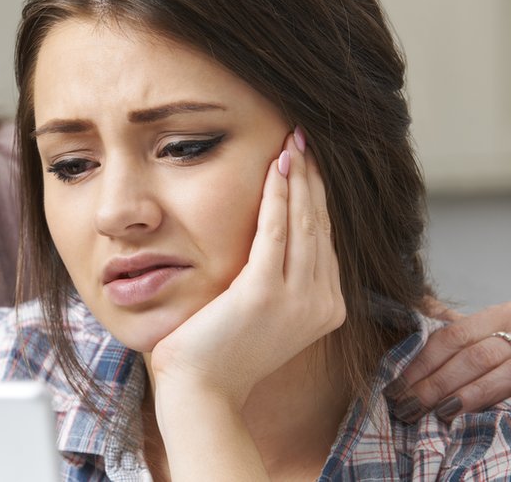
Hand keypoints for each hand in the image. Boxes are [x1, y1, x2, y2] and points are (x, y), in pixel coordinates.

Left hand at [148, 129, 345, 479]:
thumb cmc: (220, 351)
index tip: (308, 163)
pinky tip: (275, 167)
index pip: (323, 240)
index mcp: (325, 308)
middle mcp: (322, 303)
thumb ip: (277, 280)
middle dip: (312, 179)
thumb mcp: (262, 315)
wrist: (201, 390)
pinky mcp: (265, 292)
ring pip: (302, 222)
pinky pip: (275, 231)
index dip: (316, 198)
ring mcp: (298, 299)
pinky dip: (277, 195)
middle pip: (319, 225)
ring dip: (298, 178)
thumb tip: (271, 241)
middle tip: (304, 138)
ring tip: (293, 143)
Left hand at [386, 301, 510, 421]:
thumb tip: (414, 311)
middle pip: (471, 358)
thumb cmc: (502, 343)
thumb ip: (448, 323)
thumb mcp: (481, 329)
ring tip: (431, 413)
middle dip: (434, 384)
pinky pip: (508, 390)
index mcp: (499, 315)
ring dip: (458, 396)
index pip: (452, 336)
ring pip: (492, 374)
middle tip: (405, 407)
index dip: (422, 362)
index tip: (396, 385)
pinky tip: (461, 415)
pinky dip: (483, 403)